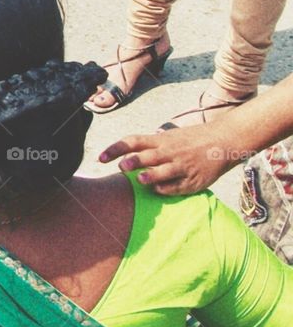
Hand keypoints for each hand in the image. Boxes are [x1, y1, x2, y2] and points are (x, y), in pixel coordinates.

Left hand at [98, 122, 239, 194]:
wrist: (225, 140)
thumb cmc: (190, 140)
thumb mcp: (168, 137)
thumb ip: (147, 146)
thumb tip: (122, 155)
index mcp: (161, 140)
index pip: (133, 141)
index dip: (115, 149)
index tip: (100, 158)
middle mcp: (170, 152)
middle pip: (148, 156)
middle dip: (134, 161)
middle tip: (122, 167)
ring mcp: (183, 166)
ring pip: (164, 171)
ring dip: (152, 176)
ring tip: (141, 179)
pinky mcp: (194, 180)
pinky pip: (178, 186)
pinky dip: (167, 189)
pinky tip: (158, 190)